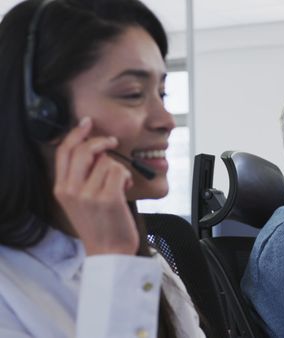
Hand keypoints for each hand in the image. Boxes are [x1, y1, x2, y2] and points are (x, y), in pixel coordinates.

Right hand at [53, 117, 137, 255]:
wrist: (109, 251)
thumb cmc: (101, 224)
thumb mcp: (80, 200)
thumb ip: (81, 176)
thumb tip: (94, 148)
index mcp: (61, 189)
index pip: (63, 151)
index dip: (75, 133)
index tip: (87, 123)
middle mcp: (71, 190)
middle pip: (84, 150)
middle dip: (101, 141)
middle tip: (112, 142)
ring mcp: (89, 194)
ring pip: (106, 161)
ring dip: (118, 168)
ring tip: (120, 184)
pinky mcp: (108, 198)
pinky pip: (119, 170)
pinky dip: (126, 176)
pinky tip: (125, 188)